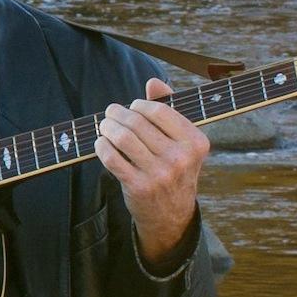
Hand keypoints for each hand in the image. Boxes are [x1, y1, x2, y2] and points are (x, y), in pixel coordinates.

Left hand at [93, 79, 209, 267]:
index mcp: (196, 142)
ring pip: (123, 138)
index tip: (131, 106)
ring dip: (107, 128)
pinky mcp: (139, 187)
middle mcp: (181, 158)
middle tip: (110, 113)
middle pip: (138, 123)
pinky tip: (101, 143)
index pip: (159, 111)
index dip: (139, 105)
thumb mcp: (181, 142)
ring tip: (104, 125)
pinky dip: (102, 146)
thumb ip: (169, 109)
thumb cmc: (174, 168)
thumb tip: (153, 81)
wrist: (171, 214)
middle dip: (118, 114)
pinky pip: (112, 158)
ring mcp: (160, 174)